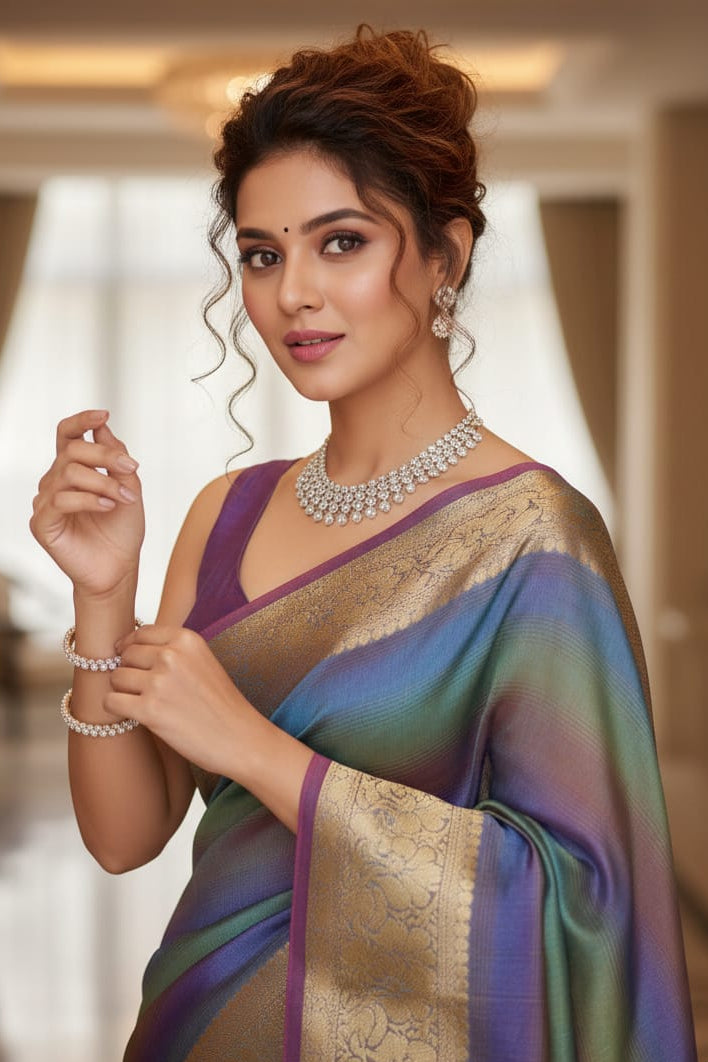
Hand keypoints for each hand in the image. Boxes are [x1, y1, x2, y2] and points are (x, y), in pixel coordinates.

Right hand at [30, 410, 144, 597]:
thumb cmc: (122, 530)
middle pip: (72, 451)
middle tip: (133, 469)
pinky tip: (109, 506)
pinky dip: (90, 499)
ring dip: (103, 481)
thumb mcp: (128, 486)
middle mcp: (54, 482)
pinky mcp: (42, 523)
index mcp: (73, 470)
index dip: (81, 421)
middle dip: (105, 455)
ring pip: (69, 473)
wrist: (119, 568)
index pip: (67, 436)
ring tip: (125, 497)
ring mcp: (46, 502)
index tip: (104, 414)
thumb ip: (115, 457)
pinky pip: (61, 500)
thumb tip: (103, 426)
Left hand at [106, 625, 253, 778]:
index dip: (130, 647)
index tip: (129, 660)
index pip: (140, 633)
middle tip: (142, 689)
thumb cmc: (221, 704)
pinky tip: (134, 715)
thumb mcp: (202, 661)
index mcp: (186, 639)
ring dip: (122, 691)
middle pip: (125, 655)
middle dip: (129, 671)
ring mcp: (159, 682)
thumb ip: (172, 650)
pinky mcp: (149, 711)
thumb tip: (127, 648)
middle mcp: (171, 655)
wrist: (239, 738)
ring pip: (115, 677)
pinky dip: (117, 710)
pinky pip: (110, 702)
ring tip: (142, 703)